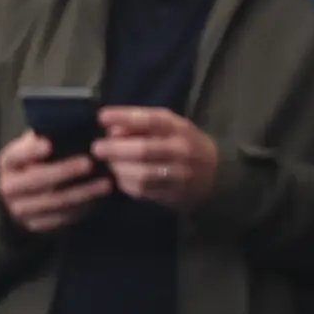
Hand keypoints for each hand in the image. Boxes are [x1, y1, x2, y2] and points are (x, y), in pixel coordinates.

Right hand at [0, 130, 106, 237]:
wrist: (16, 199)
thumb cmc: (30, 165)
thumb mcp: (28, 150)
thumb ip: (42, 139)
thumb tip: (67, 126)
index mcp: (7, 163)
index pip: (16, 156)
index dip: (31, 151)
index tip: (49, 144)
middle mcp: (10, 188)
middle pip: (38, 180)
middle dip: (65, 171)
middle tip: (89, 163)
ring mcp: (22, 210)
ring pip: (55, 202)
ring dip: (82, 193)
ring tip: (105, 184)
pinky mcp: (37, 226)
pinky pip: (62, 218)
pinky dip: (82, 209)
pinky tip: (98, 199)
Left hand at [93, 107, 218, 210]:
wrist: (217, 174)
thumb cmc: (184, 142)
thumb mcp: (169, 125)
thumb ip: (141, 123)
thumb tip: (111, 129)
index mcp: (179, 129)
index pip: (150, 120)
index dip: (124, 117)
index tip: (101, 116)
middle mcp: (181, 152)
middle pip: (144, 150)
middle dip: (115, 149)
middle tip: (96, 148)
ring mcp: (179, 177)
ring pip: (142, 175)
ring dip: (119, 169)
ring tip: (110, 164)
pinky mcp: (174, 196)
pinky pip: (143, 192)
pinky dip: (126, 184)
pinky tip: (121, 178)